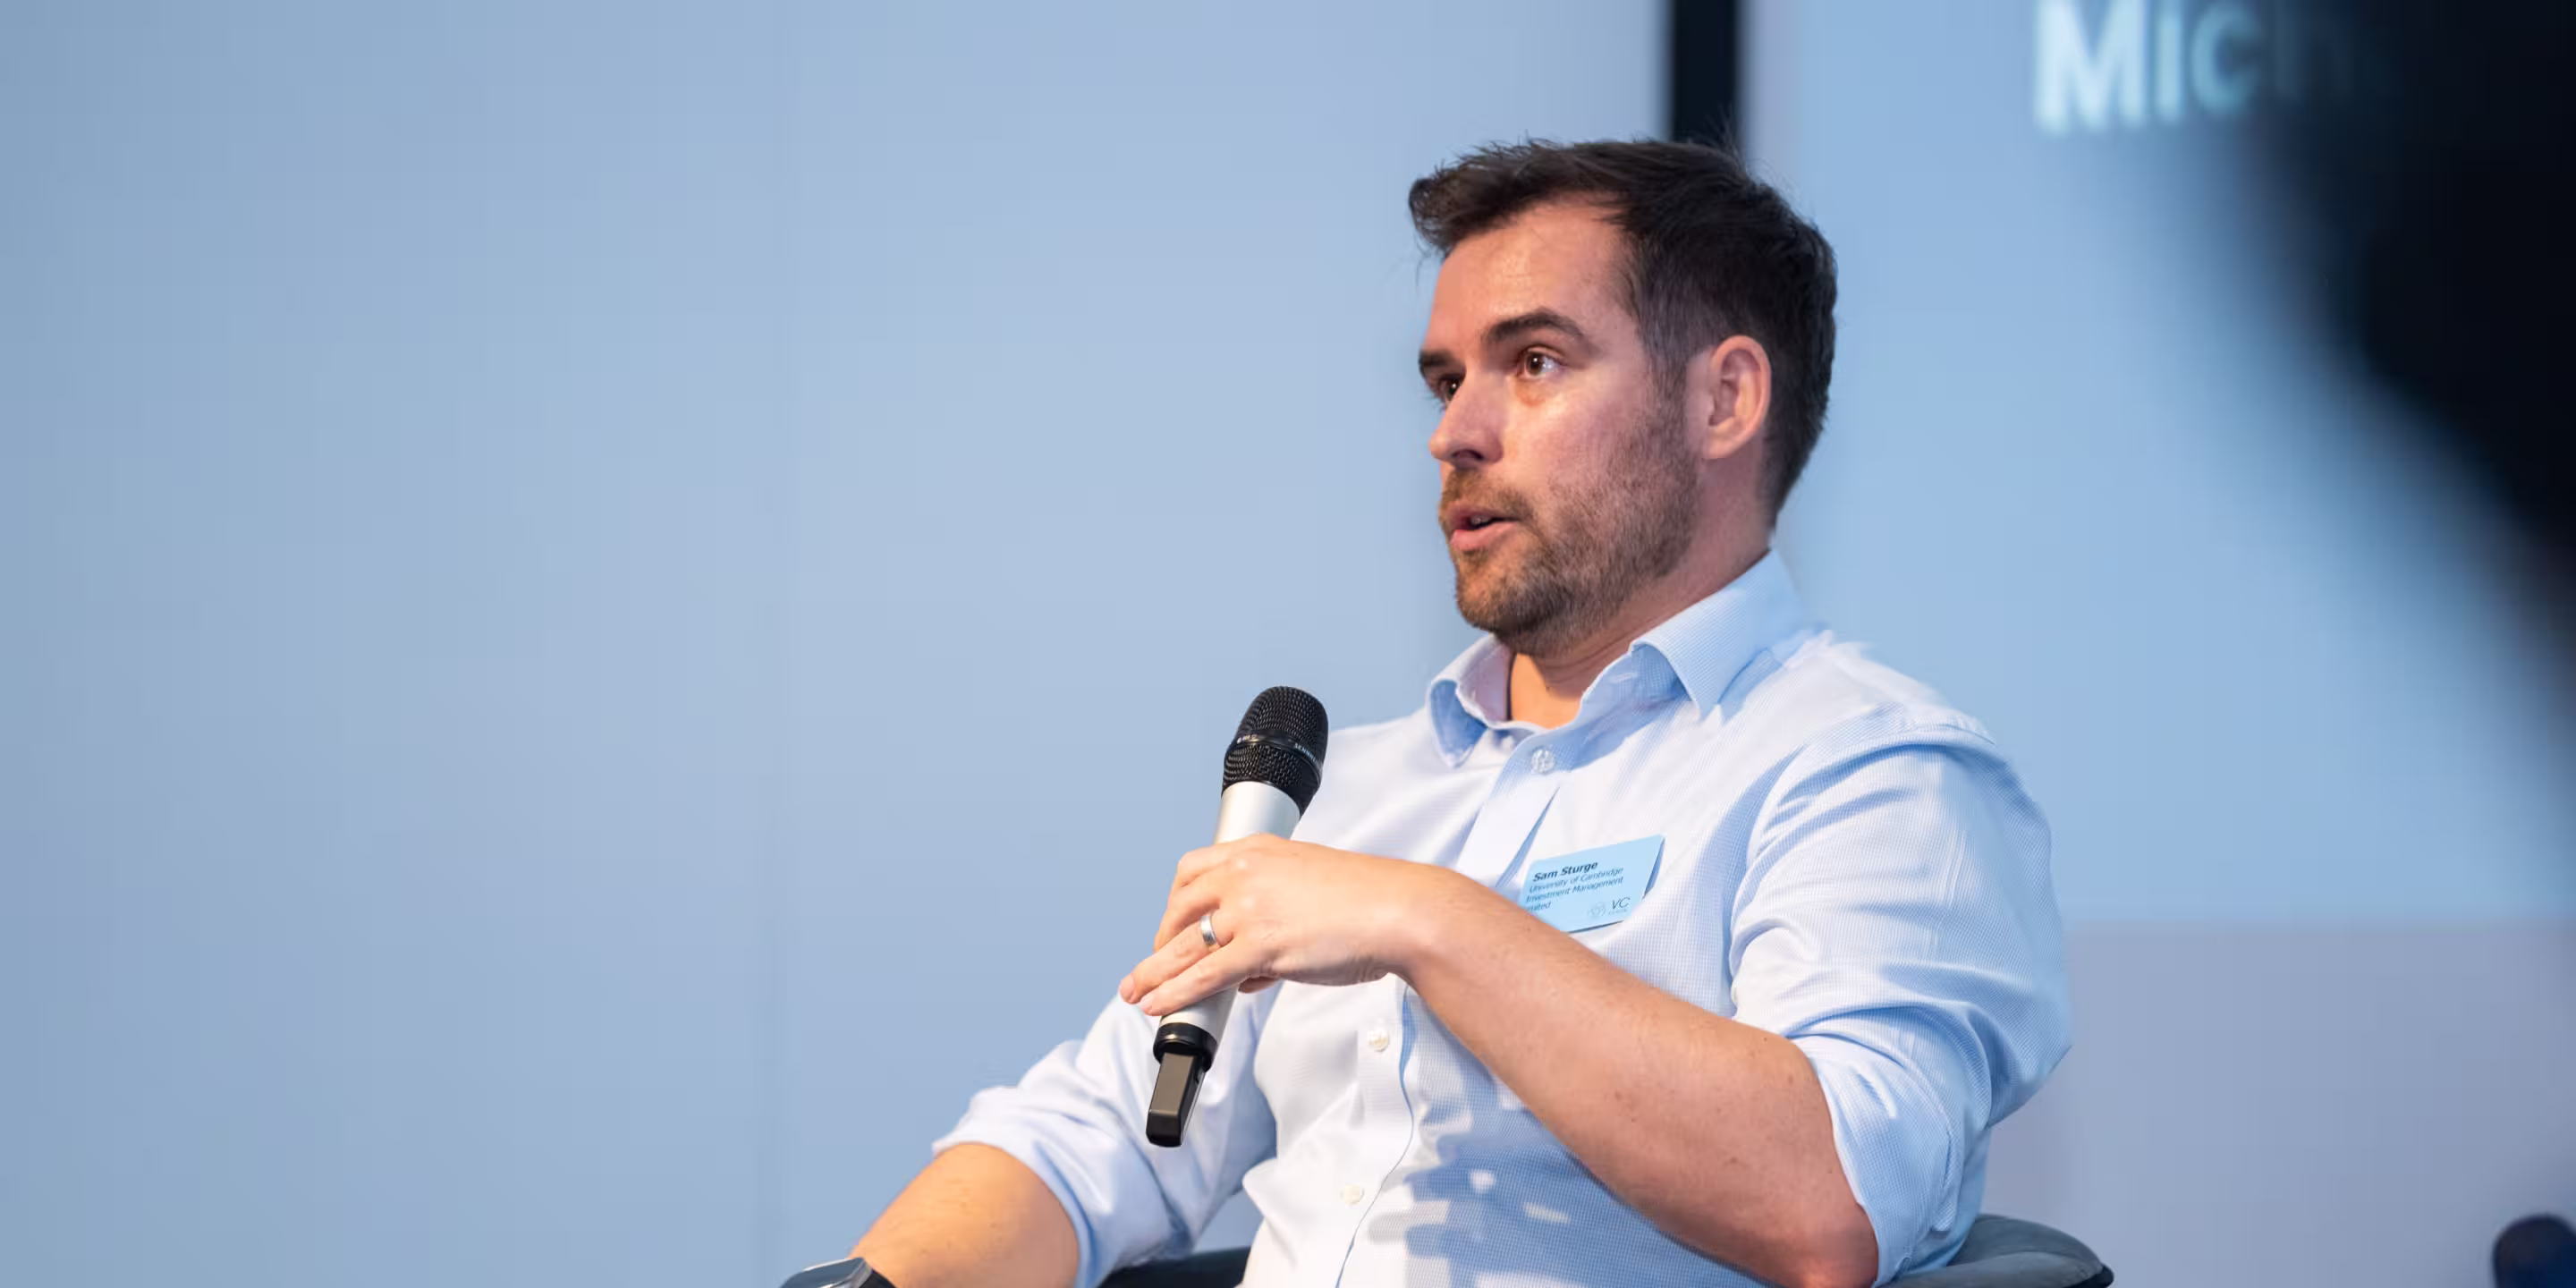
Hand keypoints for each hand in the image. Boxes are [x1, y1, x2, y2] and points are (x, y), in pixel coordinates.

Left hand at [1116, 836, 1460, 1017]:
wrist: (1401, 912)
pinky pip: (1204, 975)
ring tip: (1136, 993)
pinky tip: (1159, 1006)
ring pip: (1185, 946)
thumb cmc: (1370, 902)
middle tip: (1151, 966)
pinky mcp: (1261, 944)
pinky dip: (1176, 993)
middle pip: (1181, 908)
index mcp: (1259, 851)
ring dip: (1153, 973)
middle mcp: (1247, 872)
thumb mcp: (1311, 889)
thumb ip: (1274, 920)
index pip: (1194, 870)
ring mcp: (1251, 907)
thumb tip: (1249, 969)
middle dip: (1160, 942)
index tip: (1172, 926)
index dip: (1175, 904)